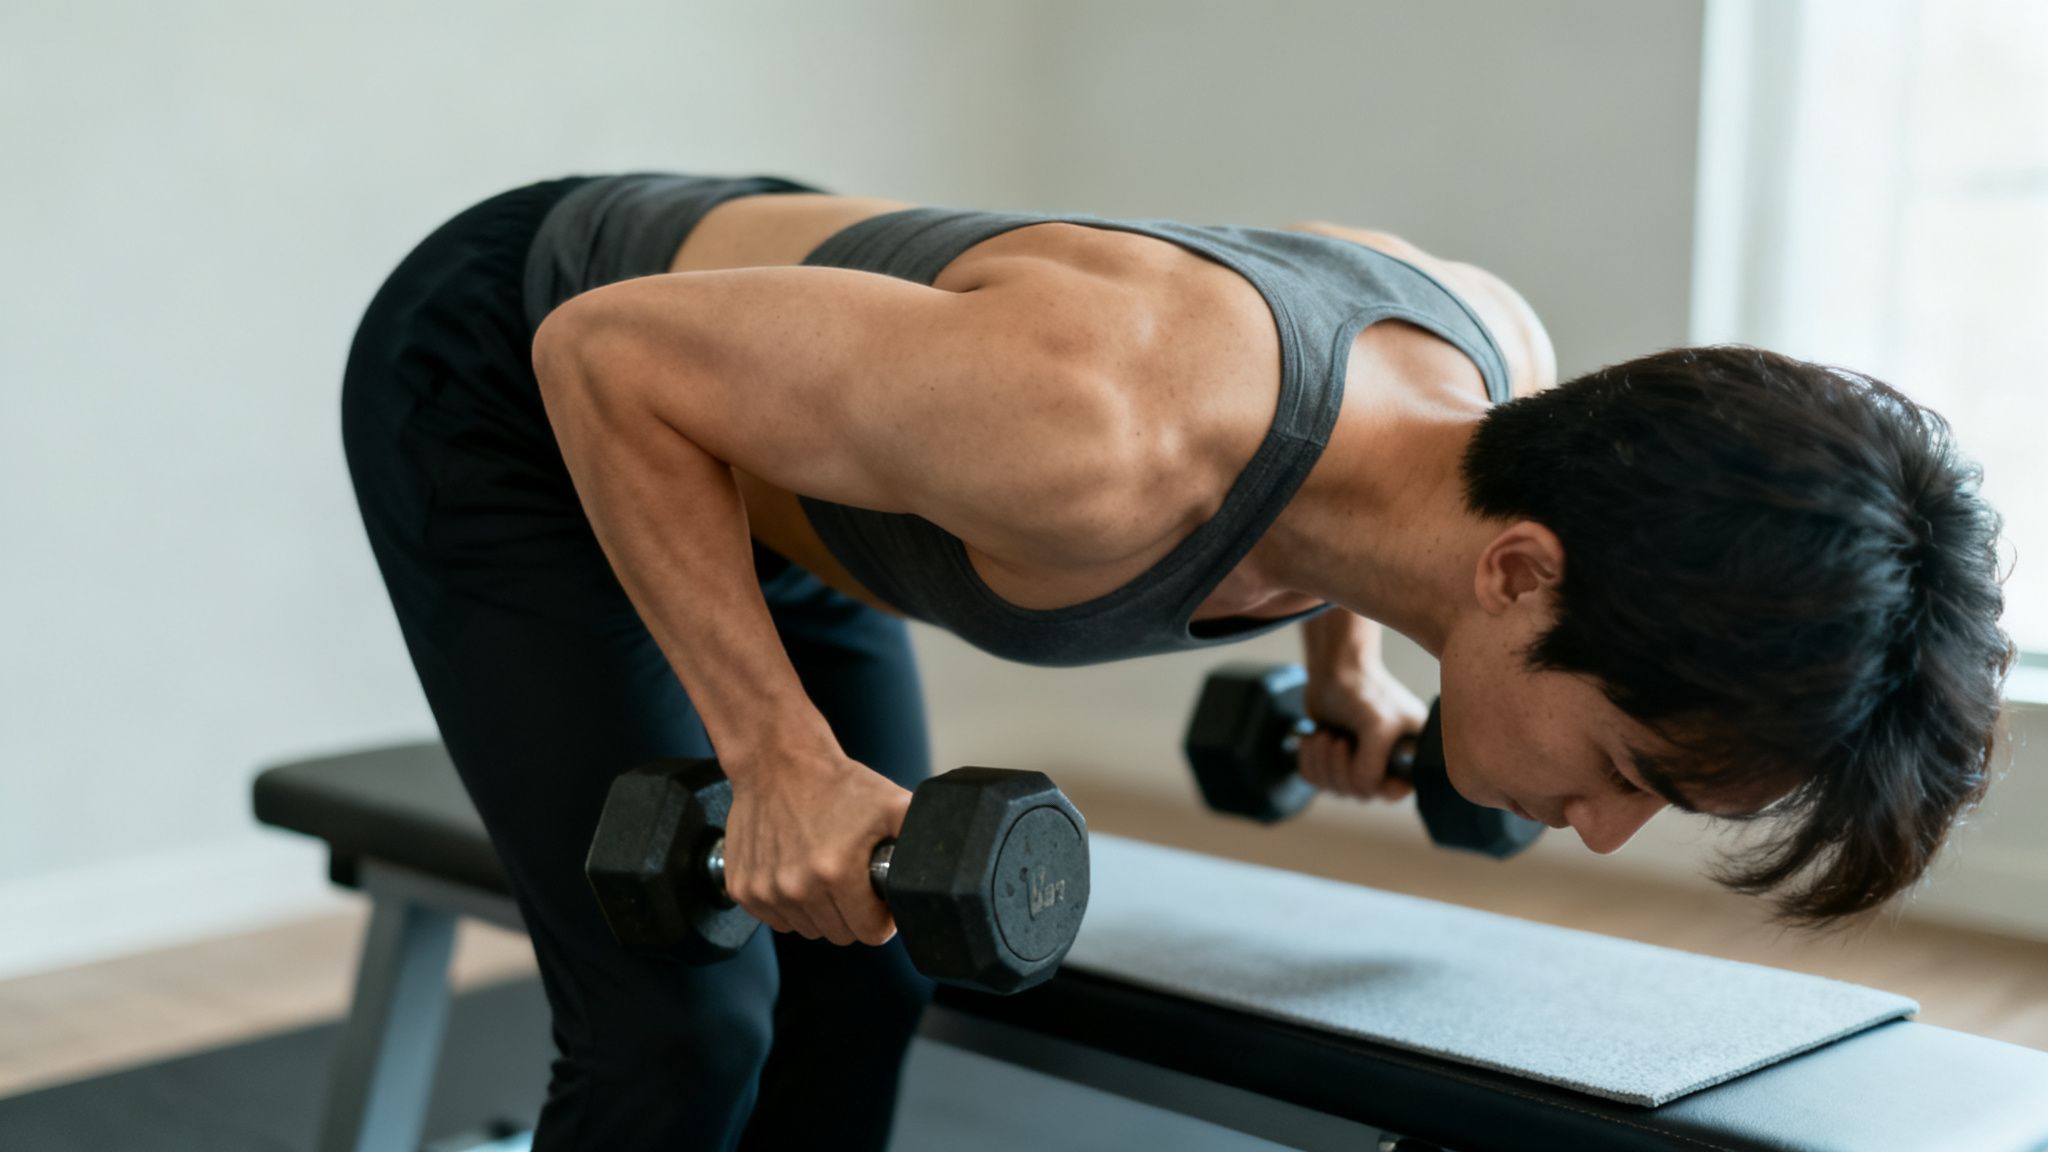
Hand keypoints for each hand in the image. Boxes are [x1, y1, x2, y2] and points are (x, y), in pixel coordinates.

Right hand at [721, 741, 912, 946]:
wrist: (777, 759)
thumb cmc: (835, 781)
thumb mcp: (892, 803)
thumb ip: (922, 836)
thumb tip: (951, 861)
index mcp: (836, 873)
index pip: (870, 934)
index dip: (881, 918)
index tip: (878, 898)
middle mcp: (797, 888)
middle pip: (839, 934)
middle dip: (852, 913)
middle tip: (852, 878)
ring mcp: (766, 891)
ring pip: (807, 929)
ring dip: (819, 909)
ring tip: (823, 870)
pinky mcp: (743, 888)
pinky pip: (777, 918)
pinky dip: (789, 903)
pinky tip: (796, 870)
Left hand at [1297, 662, 1427, 803]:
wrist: (1334, 666)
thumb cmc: (1363, 689)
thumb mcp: (1378, 727)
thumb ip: (1373, 765)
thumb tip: (1362, 790)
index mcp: (1410, 753)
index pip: (1394, 791)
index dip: (1374, 784)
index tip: (1359, 758)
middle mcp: (1387, 759)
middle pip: (1361, 793)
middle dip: (1341, 769)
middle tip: (1336, 740)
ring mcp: (1359, 759)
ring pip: (1336, 788)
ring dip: (1323, 764)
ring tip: (1322, 736)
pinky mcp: (1334, 756)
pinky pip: (1317, 779)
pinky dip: (1309, 762)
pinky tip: (1312, 738)